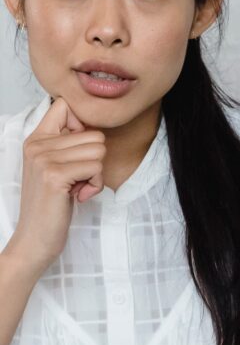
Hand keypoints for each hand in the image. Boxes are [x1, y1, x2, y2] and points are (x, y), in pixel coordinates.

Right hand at [3, 97, 104, 275]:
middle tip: (77, 180)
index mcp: (36, 139)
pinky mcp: (54, 175)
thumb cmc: (53, 205)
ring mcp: (44, 158)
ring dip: (95, 175)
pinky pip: (96, 168)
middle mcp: (37, 144)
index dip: (84, 127)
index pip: (65, 106)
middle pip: (94, 134)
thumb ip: (69, 145)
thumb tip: (95, 128)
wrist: (35, 238)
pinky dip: (94, 185)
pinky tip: (78, 196)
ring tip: (76, 188)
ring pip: (99, 151)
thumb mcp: (59, 168)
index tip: (77, 153)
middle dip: (95, 161)